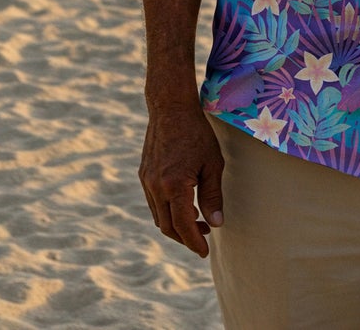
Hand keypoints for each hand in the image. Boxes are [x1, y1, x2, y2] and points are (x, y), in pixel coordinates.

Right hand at [140, 100, 224, 257]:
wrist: (171, 107)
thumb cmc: (197, 133)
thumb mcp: (212, 163)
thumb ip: (212, 195)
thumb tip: (215, 224)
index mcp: (174, 185)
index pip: (183, 225)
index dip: (194, 242)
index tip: (204, 252)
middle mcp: (155, 186)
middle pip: (167, 226)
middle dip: (185, 237)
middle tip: (204, 237)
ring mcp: (146, 181)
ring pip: (158, 216)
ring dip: (175, 225)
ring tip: (197, 221)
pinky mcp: (144, 174)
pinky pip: (153, 202)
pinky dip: (167, 211)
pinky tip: (183, 205)